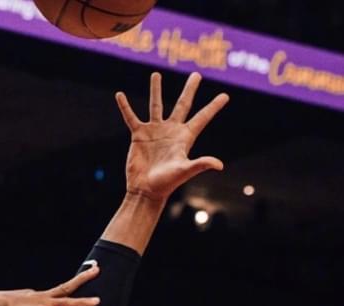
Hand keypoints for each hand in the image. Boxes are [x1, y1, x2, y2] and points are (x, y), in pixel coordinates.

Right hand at [0, 264, 99, 305]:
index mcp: (33, 298)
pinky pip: (67, 303)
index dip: (62, 302)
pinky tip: (95, 302)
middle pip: (64, 287)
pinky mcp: (45, 304)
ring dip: (83, 285)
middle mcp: (40, 295)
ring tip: (98, 277)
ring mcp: (43, 299)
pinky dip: (82, 302)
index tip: (72, 301)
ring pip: (68, 292)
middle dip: (80, 279)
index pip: (52, 298)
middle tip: (95, 269)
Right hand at [117, 71, 228, 202]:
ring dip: (156, 90)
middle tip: (196, 75)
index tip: (225, 96)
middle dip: (189, 90)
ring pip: (156, 106)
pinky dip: (125, 107)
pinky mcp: (138, 135)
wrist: (145, 190)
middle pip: (182, 105)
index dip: (214, 107)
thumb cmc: (167, 183)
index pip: (202, 118)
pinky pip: (131, 118)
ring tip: (156, 75)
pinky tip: (119, 95)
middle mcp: (171, 131)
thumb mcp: (184, 171)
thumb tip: (219, 165)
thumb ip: (201, 164)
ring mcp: (154, 131)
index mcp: (185, 137)